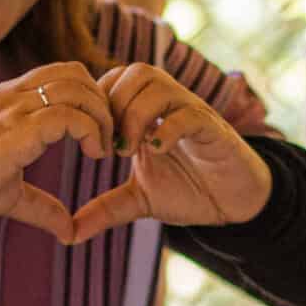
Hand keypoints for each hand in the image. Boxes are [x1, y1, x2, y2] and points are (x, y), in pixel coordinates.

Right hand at [0, 62, 113, 239]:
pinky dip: (88, 130)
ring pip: (73, 88)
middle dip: (101, 102)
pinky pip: (64, 115)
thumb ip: (41, 206)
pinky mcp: (14, 132)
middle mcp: (11, 98)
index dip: (88, 96)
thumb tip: (68, 231)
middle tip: (108, 138)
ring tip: (101, 147)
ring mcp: (11, 111)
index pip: (60, 73)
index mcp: (8, 102)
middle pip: (74, 73)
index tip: (98, 132)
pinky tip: (93, 153)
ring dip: (100, 116)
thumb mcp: (10, 195)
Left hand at [69, 63, 272, 241]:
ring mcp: (192, 112)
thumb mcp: (139, 201)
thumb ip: (105, 209)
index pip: (114, 79)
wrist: (235, 203)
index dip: (97, 104)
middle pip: (133, 72)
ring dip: (135, 114)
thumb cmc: (190, 192)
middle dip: (113, 106)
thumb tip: (69, 233)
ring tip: (129, 151)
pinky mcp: (213, 129)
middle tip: (109, 147)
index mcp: (148, 113)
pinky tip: (157, 151)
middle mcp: (170, 104)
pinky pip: (189, 113)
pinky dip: (168, 128)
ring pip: (157, 84)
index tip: (92, 143)